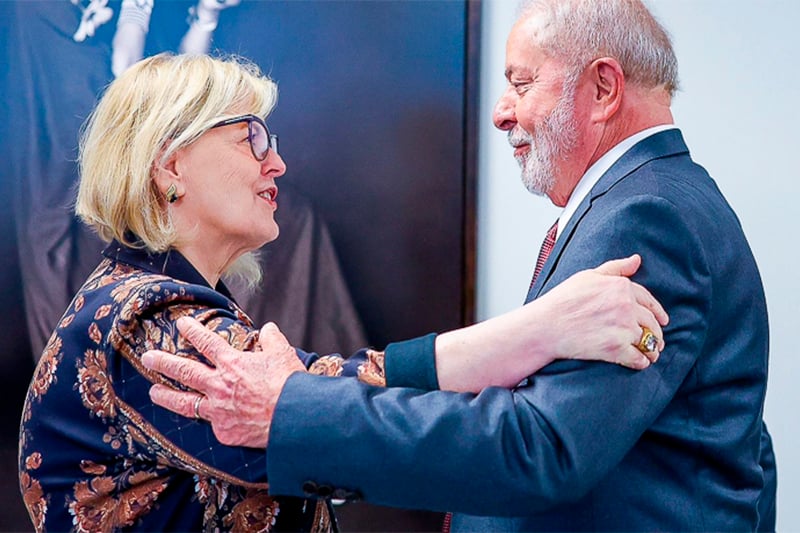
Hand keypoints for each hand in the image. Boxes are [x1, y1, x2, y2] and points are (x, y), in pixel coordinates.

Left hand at [142, 317, 304, 448]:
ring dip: (166, 396)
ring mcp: (218, 410)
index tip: (181, 324)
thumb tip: (268, 328)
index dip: (192, 331)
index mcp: (232, 363)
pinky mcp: (224, 431)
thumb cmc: (289, 384)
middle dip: (163, 362)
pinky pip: (212, 424)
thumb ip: (272, 339)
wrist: (292, 418)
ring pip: (184, 402)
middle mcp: (219, 385)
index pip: (206, 342)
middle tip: (147, 357)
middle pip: (184, 371)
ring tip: (153, 392)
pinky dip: (209, 420)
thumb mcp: (283, 354)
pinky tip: (202, 420)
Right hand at [435, 255, 667, 391]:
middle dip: (656, 333)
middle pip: (652, 322)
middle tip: (656, 340)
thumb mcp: (588, 276)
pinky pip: (639, 358)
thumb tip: (637, 260)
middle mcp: (626, 306)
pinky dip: (641, 362)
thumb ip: (615, 268)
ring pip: (649, 341)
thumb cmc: (562, 300)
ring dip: (652, 349)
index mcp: (621, 287)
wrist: (545, 326)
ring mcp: (623, 328)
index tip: (662, 320)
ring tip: (650, 354)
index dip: (658, 311)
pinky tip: (639, 362)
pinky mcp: (617, 349)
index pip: (649, 300)